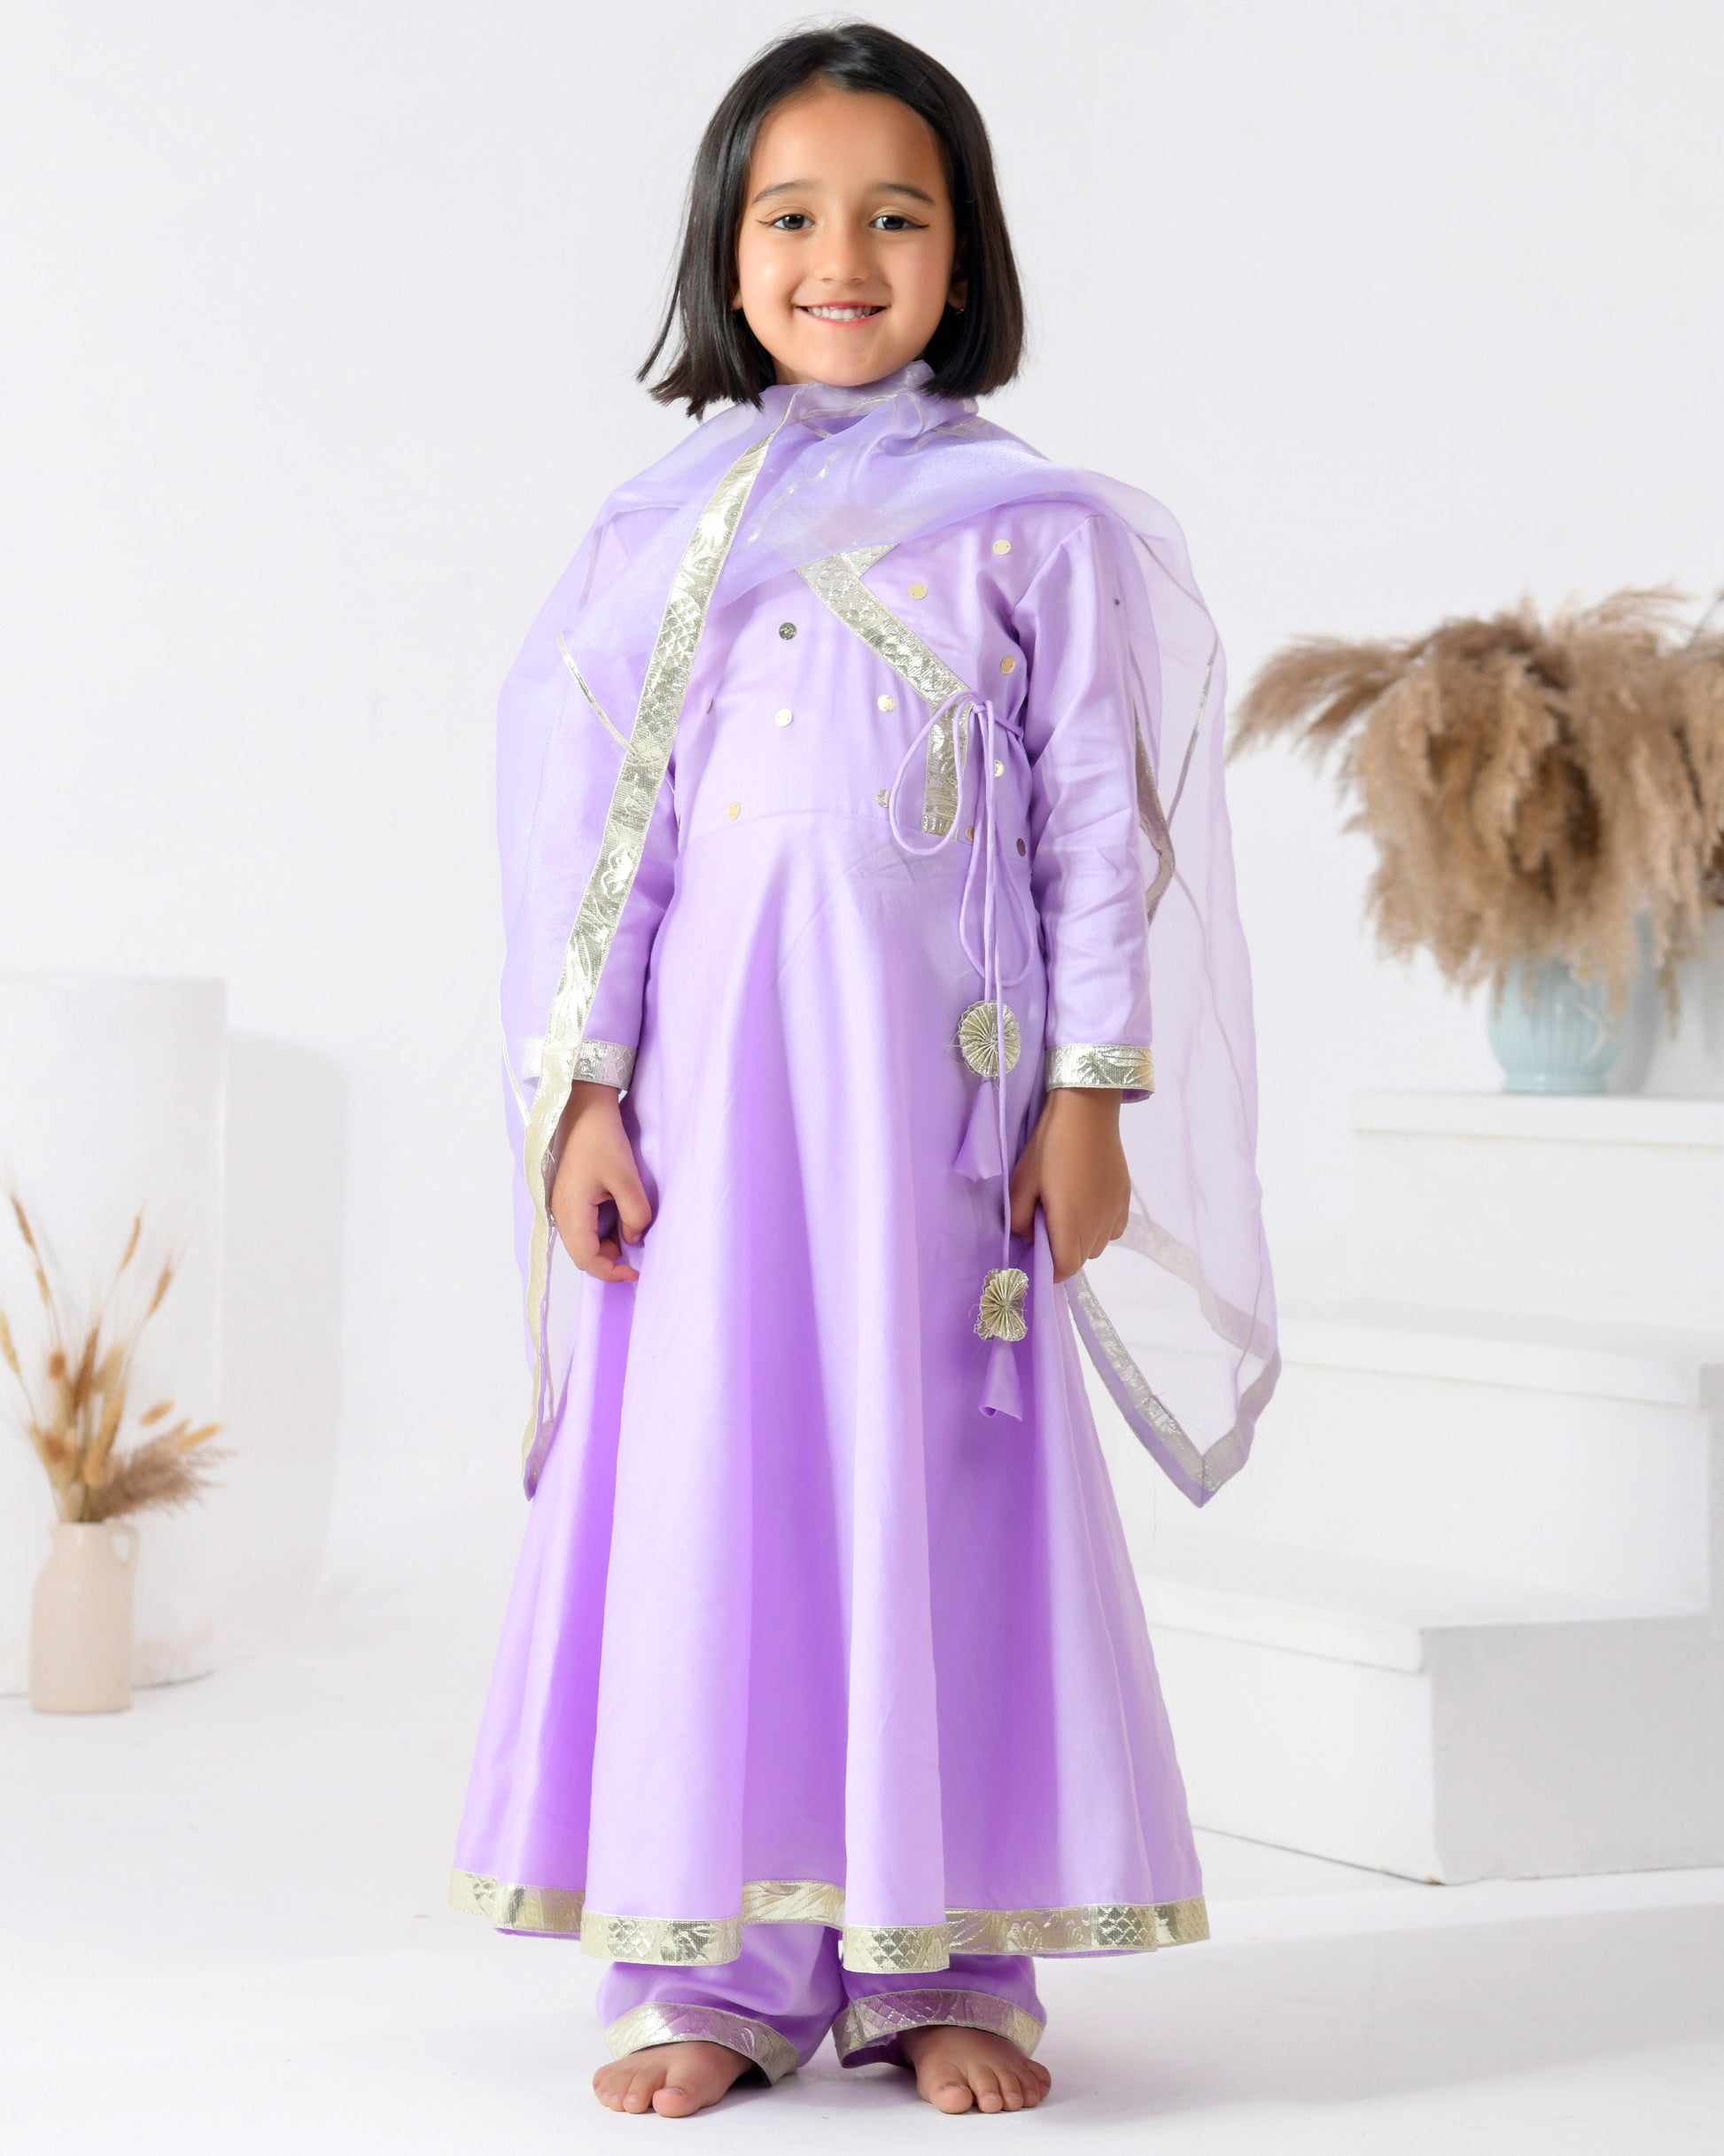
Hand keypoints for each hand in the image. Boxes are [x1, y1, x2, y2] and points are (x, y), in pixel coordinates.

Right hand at [548, 1081, 652, 1283]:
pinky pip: (584, 1223)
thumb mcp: (627, 1178)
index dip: (611, 1272)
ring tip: (631, 1224)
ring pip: (584, 1239)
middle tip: (636, 1243)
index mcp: (571, 1212)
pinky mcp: (568, 1195)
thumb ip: (635, 1214)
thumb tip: (634, 1238)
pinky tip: (620, 1212)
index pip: (587, 1260)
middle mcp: (560, 1212)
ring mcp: (562, 1204)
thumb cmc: (602, 1139)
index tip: (635, 1272)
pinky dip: (602, 1228)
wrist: (584, 1108)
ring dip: (607, 1242)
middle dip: (610, 1257)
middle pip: (583, 1253)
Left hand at [1008, 1087, 1130, 1283]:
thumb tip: (1029, 1236)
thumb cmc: (1049, 1145)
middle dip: (1062, 1252)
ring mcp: (1115, 1211)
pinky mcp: (1125, 1198)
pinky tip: (1087, 1204)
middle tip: (1045, 1225)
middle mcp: (1098, 1222)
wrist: (1087, 1111)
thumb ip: (1017, 1218)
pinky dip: (1099, 1227)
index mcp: (1071, 1221)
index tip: (1036, 1256)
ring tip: (1066, 1212)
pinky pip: (1113, 1229)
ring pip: (1097, 1245)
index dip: (1049, 1269)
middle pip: (1081, 1258)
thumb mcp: (1021, 1181)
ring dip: (1081, 1240)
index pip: (1065, 1267)